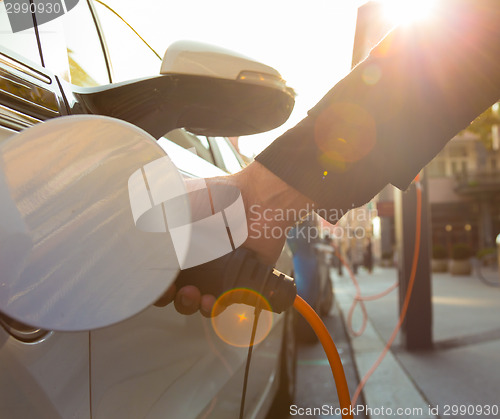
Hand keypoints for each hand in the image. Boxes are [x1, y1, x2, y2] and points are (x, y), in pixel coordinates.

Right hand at [155, 161, 311, 315]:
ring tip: (193, 294)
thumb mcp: (176, 199)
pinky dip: (213, 307)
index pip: (156, 271)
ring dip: (188, 304)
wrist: (256, 200)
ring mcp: (215, 272)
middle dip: (166, 297)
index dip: (150, 282)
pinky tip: (212, 299)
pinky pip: (221, 303)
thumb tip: (133, 231)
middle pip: (171, 291)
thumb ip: (153, 214)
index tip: (150, 283)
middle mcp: (193, 260)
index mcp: (175, 243)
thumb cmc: (218, 195)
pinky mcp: (236, 281)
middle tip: (171, 289)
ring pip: (194, 302)